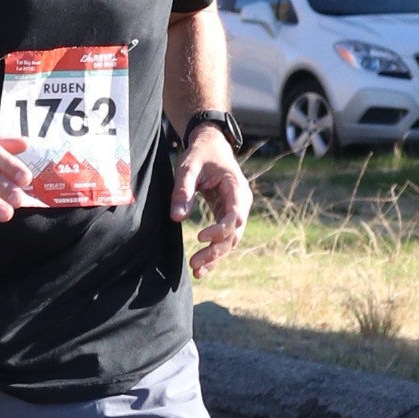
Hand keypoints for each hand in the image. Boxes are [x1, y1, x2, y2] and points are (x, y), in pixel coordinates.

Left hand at [172, 128, 250, 277]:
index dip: (220, 229)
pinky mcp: (228, 216)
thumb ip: (182, 190)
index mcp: (237, 188)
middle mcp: (242, 203)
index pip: (235, 215)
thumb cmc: (200, 154)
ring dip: (215, 257)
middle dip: (215, 251)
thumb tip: (177, 218)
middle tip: (194, 264)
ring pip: (231, 241)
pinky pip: (225, 238)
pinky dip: (215, 253)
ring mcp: (237, 211)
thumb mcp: (188, 166)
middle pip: (234, 234)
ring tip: (196, 271)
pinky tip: (202, 267)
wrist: (211, 146)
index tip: (199, 236)